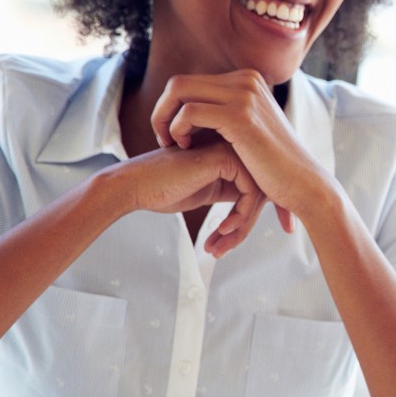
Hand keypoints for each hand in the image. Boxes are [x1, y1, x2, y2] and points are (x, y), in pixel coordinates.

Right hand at [104, 141, 266, 256]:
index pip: (258, 187)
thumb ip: (233, 190)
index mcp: (232, 153)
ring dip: (241, 228)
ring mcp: (231, 149)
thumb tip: (258, 206)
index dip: (250, 218)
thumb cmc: (164, 189)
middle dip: (244, 227)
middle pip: (261, 192)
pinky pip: (250, 193)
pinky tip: (222, 229)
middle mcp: (235, 147)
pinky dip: (239, 217)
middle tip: (223, 250)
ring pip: (258, 195)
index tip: (233, 241)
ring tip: (220, 246)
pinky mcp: (225, 159)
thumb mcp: (209, 189)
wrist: (134, 185)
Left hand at [150, 70, 332, 231]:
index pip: (191, 82)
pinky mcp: (240, 115)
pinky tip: (185, 147)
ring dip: (164, 119)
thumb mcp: (251, 129)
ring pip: (179, 91)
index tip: (172, 135)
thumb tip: (193, 107)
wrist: (302, 182)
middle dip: (162, 111)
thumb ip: (228, 113)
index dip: (172, 107)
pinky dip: (177, 129)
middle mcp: (247, 80)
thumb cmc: (274, 164)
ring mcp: (245, 94)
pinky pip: (189, 112)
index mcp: (248, 80)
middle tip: (164, 140)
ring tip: (172, 144)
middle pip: (180, 83)